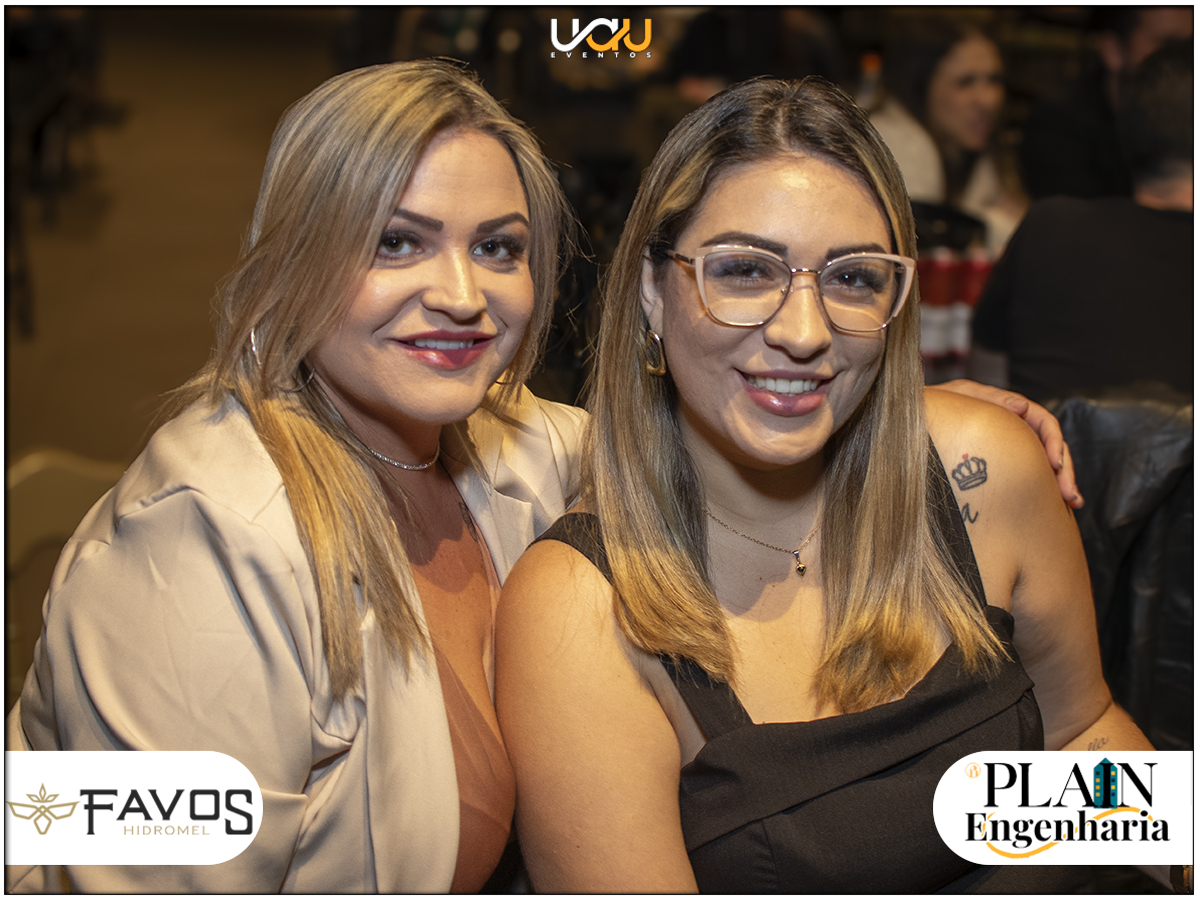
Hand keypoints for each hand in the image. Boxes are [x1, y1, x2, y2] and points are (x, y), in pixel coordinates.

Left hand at [929, 380, 1081, 507]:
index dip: (1053, 441)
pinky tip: (1057, 503)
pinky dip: (1043, 487)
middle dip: (1064, 469)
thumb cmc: (929, 408)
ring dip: (1060, 480)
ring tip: (1072, 502)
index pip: (1041, 420)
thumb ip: (988, 399)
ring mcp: (1007, 444)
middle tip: (1070, 495)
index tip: (1055, 465)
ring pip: (1042, 461)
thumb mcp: (956, 397)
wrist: (908, 423)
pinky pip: (1028, 473)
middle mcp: (1011, 425)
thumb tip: (1021, 406)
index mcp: (1004, 407)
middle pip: (1048, 444)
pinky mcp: (1000, 462)